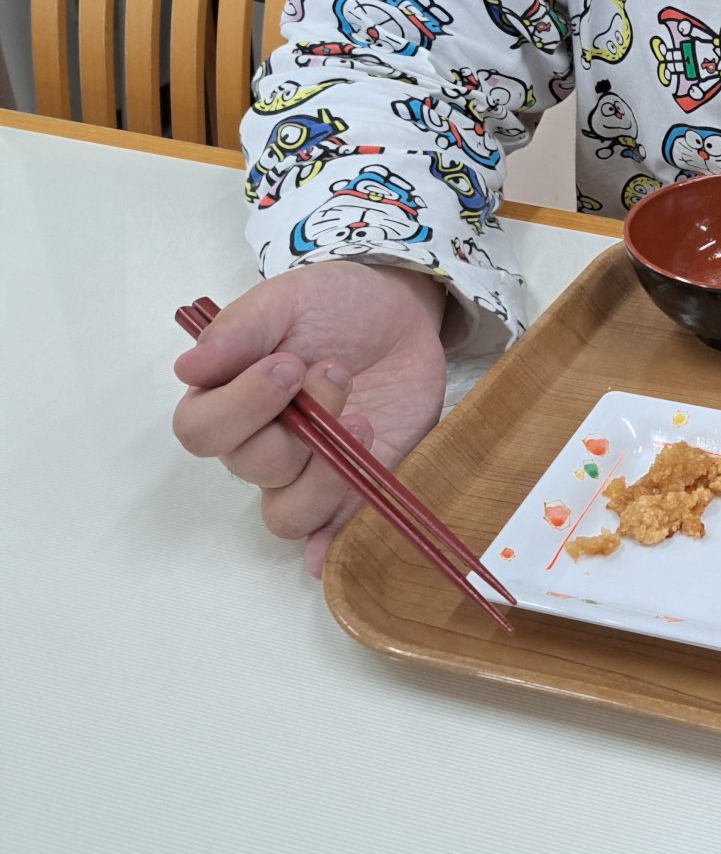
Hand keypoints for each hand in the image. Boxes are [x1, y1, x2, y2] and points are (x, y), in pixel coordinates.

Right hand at [172, 261, 448, 576]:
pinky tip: (331, 554)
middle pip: (252, 466)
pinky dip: (329, 547)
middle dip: (300, 421)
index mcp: (227, 399)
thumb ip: (241, 329)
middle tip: (336, 369)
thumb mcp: (285, 299)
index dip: (242, 406)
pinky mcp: (354, 487)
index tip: (288, 365)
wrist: (399, 315)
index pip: (202, 431)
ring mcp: (306, 472)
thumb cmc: (332, 305)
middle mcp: (259, 444)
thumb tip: (189, 366)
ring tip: (363, 419)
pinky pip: (332, 534)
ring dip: (326, 474)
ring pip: (288, 512)